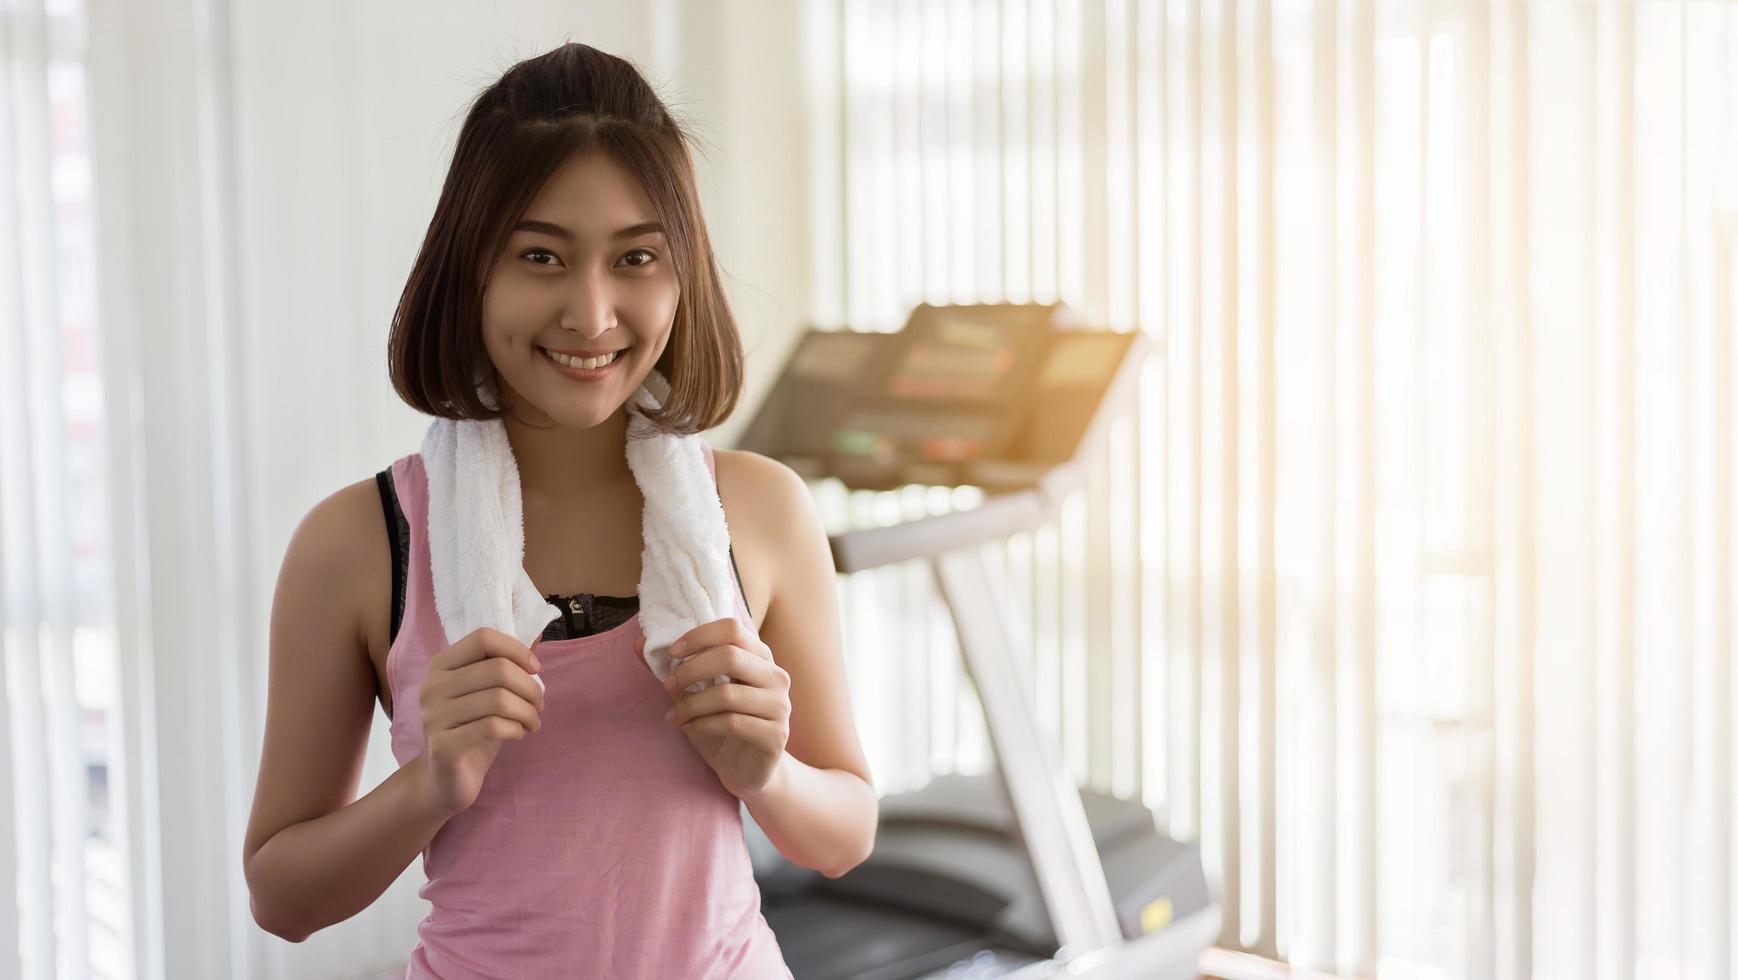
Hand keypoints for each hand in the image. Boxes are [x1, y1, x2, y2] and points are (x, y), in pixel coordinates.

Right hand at [416, 627, 545, 817]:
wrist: (443, 779)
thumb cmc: (471, 729)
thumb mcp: (487, 692)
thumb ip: (505, 665)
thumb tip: (537, 635)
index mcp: (441, 665)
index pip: (483, 638)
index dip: (517, 650)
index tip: (536, 669)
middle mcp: (432, 686)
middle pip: (498, 669)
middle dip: (530, 687)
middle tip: (539, 705)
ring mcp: (434, 716)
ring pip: (499, 699)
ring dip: (528, 712)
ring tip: (533, 722)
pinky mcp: (443, 746)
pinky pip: (493, 727)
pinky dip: (516, 729)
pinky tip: (518, 734)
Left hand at [638, 619, 790, 798]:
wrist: (749, 771)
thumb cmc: (722, 727)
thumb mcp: (696, 694)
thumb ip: (672, 668)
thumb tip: (638, 643)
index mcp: (760, 657)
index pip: (732, 629)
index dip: (699, 636)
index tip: (672, 653)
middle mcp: (776, 677)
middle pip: (730, 656)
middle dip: (690, 671)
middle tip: (667, 687)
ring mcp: (779, 706)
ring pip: (727, 694)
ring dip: (691, 704)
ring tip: (674, 715)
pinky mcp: (775, 735)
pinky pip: (733, 723)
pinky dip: (702, 725)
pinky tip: (689, 729)